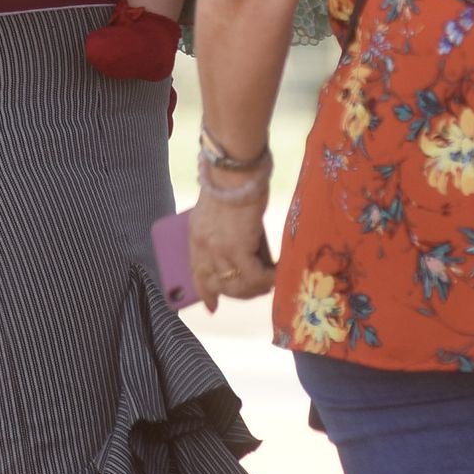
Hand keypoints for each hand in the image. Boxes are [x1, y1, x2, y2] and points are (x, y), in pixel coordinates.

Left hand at [189, 186, 276, 310]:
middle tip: (256, 289)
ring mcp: (218, 249)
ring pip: (237, 285)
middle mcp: (203, 246)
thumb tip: (245, 250)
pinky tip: (277, 273)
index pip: (197, 273)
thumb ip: (224, 231)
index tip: (212, 306)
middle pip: (218, 284)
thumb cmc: (234, 181)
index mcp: (195, 234)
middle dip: (238, 293)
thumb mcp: (220, 210)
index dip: (206, 292)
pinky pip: (254, 276)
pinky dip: (267, 279)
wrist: (236, 167)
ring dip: (255, 288)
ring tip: (269, 281)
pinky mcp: (237, 249)